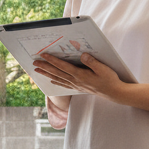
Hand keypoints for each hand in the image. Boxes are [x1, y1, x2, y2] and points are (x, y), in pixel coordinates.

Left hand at [33, 53, 148, 112]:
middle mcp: (75, 80)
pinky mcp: (78, 87)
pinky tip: (51, 79)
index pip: (62, 66)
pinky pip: (64, 84)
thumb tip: (83, 55)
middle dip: (45, 67)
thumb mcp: (103, 69)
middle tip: (34, 63)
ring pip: (58, 78)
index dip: (52, 60)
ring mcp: (76, 85)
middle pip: (56, 72)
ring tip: (37, 70)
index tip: (43, 55)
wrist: (114, 93)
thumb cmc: (110, 79)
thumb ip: (92, 62)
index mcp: (80, 75)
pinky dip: (56, 81)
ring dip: (47, 73)